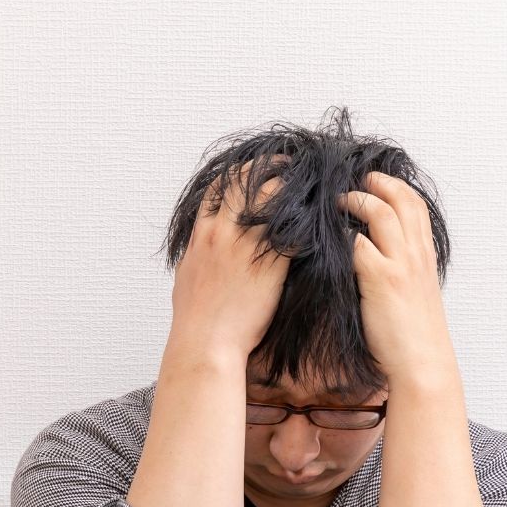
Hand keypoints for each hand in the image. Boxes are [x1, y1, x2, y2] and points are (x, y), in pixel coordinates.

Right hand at [169, 157, 290, 360]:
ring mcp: (246, 247)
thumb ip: (195, 254)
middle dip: (268, 167)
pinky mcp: (271, 264)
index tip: (254, 167)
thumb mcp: (187, 276)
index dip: (238, 172)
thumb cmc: (195, 318)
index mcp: (202, 235)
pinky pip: (294, 231)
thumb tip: (197, 247)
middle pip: (245, 182)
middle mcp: (222, 233)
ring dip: (291, 187)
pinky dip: (307, 222)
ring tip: (309, 185)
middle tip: (288, 164)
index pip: (218, 188)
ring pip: (272, 198)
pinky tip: (319, 221)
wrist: (206, 342)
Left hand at [339, 170, 455, 381]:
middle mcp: (416, 253)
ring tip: (337, 202)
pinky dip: (342, 237)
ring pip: (380, 212)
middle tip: (354, 180)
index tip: (375, 181)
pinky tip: (329, 240)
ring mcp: (400, 264)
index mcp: (426, 255)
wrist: (421, 362)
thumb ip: (402, 268)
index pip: (416, 205)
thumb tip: (375, 254)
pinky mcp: (380, 279)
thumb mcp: (415, 292)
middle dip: (376, 182)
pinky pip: (358, 244)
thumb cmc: (414, 335)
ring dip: (355, 201)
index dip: (395, 186)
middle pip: (400, 199)